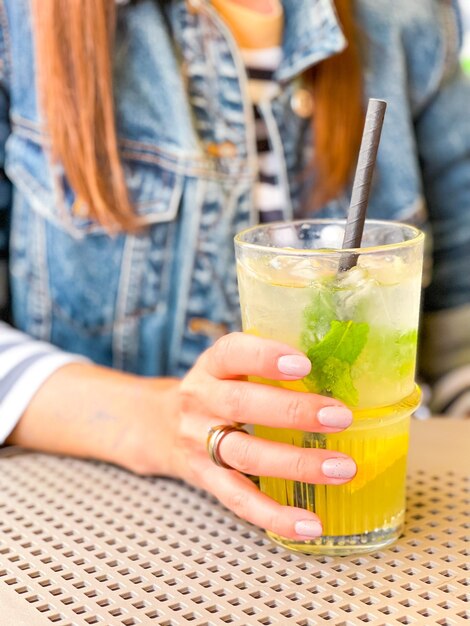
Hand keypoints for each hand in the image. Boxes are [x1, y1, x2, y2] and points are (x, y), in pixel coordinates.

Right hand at [170, 332, 355, 540]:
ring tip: (341, 468)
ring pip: (245, 454)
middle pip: (241, 404)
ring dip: (296, 463)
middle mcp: (201, 401)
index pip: (232, 353)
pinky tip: (309, 522)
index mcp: (211, 367)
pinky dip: (275, 514)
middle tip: (340, 417)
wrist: (160, 426)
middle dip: (292, 411)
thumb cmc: (215, 391)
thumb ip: (267, 366)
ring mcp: (200, 442)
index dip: (264, 357)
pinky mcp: (206, 479)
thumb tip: (340, 366)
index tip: (304, 364)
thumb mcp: (229, 368)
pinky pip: (239, 499)